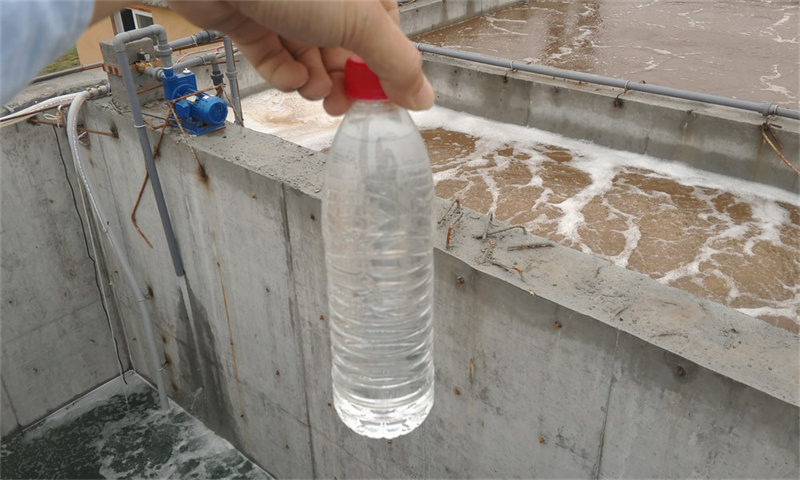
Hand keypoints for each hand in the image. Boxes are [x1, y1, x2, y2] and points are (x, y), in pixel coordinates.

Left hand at [164, 0, 434, 114]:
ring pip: (308, 56)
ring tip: (312, 90)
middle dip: (343, 83)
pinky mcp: (250, 18)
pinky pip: (273, 56)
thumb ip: (396, 63)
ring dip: (313, 82)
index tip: (377, 100)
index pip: (383, 36)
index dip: (381, 71)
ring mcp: (285, 7)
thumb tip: (423, 97)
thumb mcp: (362, 23)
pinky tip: (289, 78)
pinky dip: (282, 73)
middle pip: (344, 50)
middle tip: (340, 104)